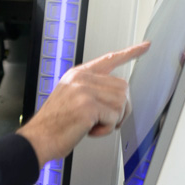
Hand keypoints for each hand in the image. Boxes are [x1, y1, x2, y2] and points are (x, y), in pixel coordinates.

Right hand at [18, 41, 149, 164]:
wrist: (38, 138)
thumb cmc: (54, 124)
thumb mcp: (70, 97)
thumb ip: (91, 90)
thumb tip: (118, 96)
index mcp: (78, 75)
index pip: (109, 59)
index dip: (130, 52)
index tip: (145, 46)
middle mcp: (81, 79)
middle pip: (122, 88)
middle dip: (119, 109)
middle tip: (102, 120)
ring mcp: (84, 91)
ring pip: (121, 103)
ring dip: (112, 120)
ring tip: (92, 124)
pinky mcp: (88, 106)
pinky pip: (114, 118)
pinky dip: (106, 129)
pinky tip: (89, 130)